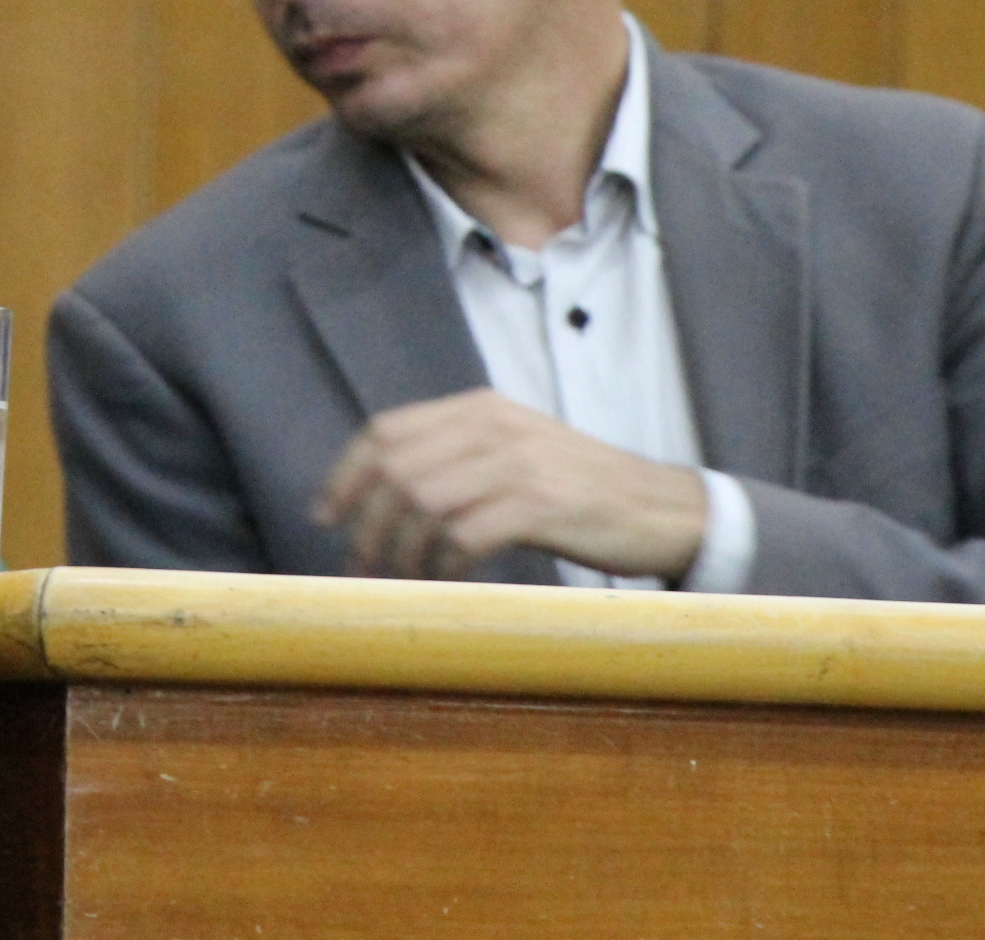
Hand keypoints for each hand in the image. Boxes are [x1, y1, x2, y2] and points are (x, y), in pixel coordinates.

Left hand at [312, 388, 708, 581]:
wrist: (659, 506)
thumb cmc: (578, 487)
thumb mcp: (514, 450)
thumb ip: (456, 455)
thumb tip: (382, 493)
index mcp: (480, 407)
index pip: (386, 431)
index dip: (345, 474)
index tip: (325, 515)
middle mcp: (494, 426)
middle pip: (396, 468)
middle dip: (366, 521)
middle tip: (359, 562)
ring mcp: (518, 463)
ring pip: (422, 501)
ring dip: (399, 549)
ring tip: (399, 577)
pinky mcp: (541, 505)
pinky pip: (464, 535)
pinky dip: (443, 563)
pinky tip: (447, 577)